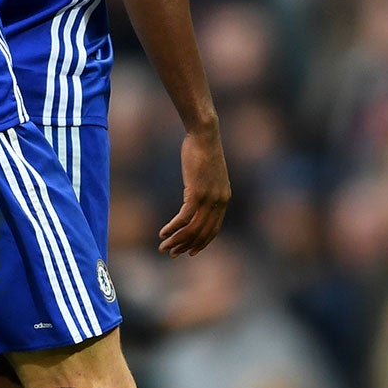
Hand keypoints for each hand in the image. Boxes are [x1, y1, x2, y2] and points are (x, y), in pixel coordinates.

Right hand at [160, 119, 230, 256]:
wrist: (204, 134)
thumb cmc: (203, 150)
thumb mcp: (207, 173)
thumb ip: (205, 189)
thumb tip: (195, 197)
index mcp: (224, 199)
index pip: (213, 229)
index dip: (201, 243)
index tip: (190, 252)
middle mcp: (219, 202)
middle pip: (202, 233)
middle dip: (186, 246)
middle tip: (172, 253)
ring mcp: (209, 198)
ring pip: (192, 229)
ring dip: (177, 240)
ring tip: (164, 247)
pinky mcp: (197, 193)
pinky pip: (184, 218)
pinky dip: (173, 228)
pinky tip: (163, 233)